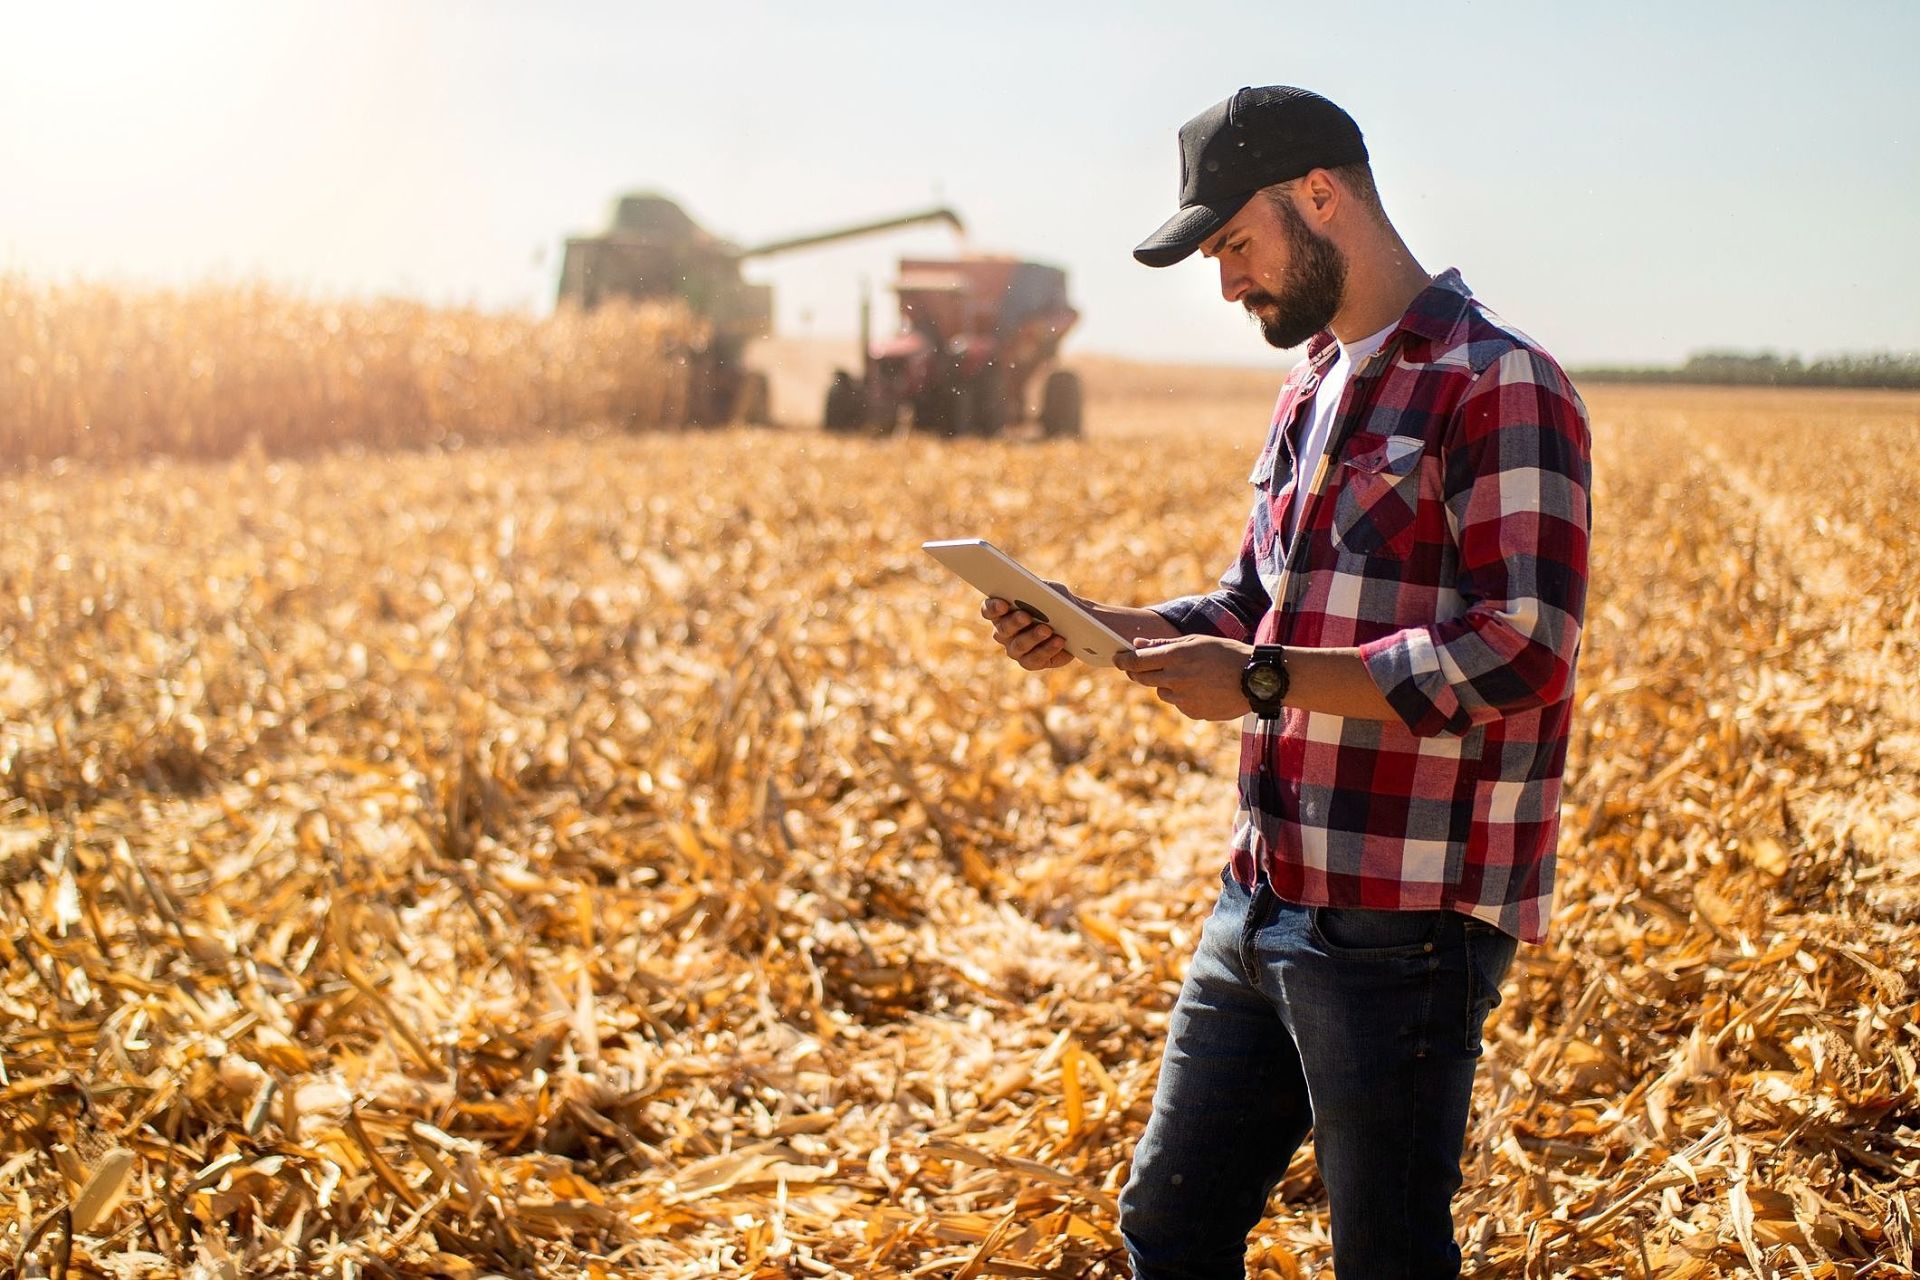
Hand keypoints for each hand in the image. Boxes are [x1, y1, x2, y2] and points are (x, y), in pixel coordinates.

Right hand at [981, 596, 1073, 669]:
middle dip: (1015, 622)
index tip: (1003, 604)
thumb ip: (1044, 591)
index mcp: (1001, 611)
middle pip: (1002, 629)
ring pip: (1018, 646)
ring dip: (1032, 637)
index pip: (988, 610)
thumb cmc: (1056, 602)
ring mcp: (1015, 649)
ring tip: (1047, 629)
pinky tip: (1059, 641)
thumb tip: (1040, 596)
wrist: (1073, 622)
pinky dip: (1048, 649)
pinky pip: (1034, 659)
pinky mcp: (1030, 662)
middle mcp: (1003, 632)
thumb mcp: (1052, 591)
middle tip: (1027, 616)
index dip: (993, 608)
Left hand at [1115, 635, 1253, 719]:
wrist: (1256, 679)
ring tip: (1189, 675)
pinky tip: (1202, 688)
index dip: (1123, 660)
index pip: (1137, 661)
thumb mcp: (1196, 641)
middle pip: (1142, 679)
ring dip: (1165, 684)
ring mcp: (1184, 699)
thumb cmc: (1226, 653)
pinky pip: (1179, 704)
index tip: (1116, 658)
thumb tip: (1137, 644)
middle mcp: (1176, 680)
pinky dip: (1183, 696)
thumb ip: (1164, 645)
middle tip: (1137, 667)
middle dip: (1137, 672)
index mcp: (1176, 658)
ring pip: (1161, 692)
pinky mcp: (1193, 713)